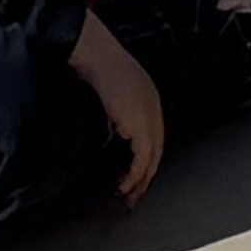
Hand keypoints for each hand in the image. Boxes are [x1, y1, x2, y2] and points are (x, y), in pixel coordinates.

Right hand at [66, 12, 166, 208]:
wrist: (95, 54)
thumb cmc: (94, 68)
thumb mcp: (109, 93)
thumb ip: (114, 114)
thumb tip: (108, 133)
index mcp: (147, 99)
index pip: (151, 135)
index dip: (144, 158)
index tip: (133, 176)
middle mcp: (154, 108)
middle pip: (156, 149)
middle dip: (145, 175)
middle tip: (134, 196)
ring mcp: (150, 116)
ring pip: (152, 157)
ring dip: (140, 179)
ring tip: (127, 195)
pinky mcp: (141, 124)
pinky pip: (144, 157)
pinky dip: (135, 173)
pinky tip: (124, 184)